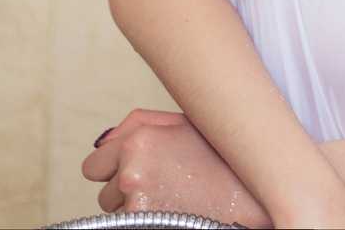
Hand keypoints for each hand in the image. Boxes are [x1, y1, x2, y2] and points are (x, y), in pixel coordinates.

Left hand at [82, 108, 273, 227]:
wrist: (252, 200)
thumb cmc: (222, 161)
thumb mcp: (184, 125)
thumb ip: (138, 124)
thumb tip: (103, 141)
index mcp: (139, 141)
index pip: (93, 165)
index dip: (112, 169)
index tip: (131, 171)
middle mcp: (132, 172)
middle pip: (103, 193)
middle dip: (124, 191)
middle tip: (160, 186)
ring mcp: (137, 204)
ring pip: (116, 213)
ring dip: (136, 208)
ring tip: (171, 199)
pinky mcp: (143, 225)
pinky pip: (130, 225)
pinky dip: (145, 221)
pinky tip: (173, 210)